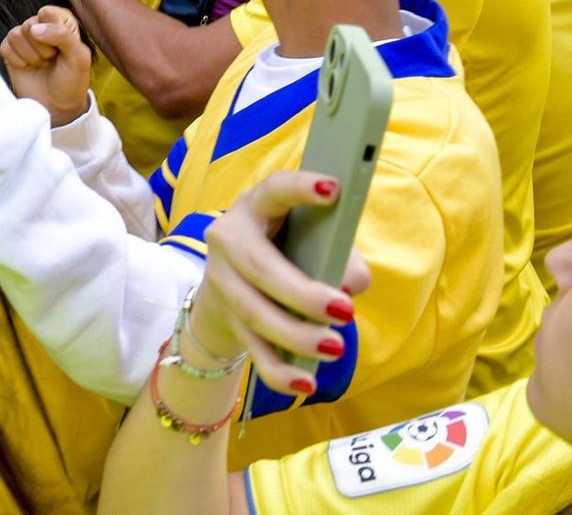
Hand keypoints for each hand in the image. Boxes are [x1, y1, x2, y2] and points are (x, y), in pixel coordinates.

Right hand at [0, 6, 92, 126]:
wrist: (56, 105)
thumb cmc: (71, 79)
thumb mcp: (79, 57)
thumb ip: (62, 35)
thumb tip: (33, 28)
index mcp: (61, 21)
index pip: (48, 13)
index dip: (53, 33)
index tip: (61, 49)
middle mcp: (41, 25)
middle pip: (29, 24)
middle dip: (42, 48)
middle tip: (51, 60)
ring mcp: (23, 37)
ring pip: (15, 34)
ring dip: (30, 56)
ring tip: (41, 64)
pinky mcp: (9, 49)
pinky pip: (5, 46)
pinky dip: (17, 61)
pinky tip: (27, 67)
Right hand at [186, 171, 371, 396]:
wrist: (232, 288)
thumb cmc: (287, 253)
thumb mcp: (310, 241)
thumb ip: (338, 253)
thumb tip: (350, 284)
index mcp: (255, 209)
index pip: (273, 190)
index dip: (300, 188)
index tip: (333, 188)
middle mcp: (228, 240)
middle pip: (259, 267)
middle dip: (302, 293)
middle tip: (344, 312)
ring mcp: (222, 284)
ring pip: (254, 312)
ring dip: (296, 335)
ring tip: (335, 348)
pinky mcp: (228, 322)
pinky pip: (252, 350)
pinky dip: (279, 371)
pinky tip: (306, 382)